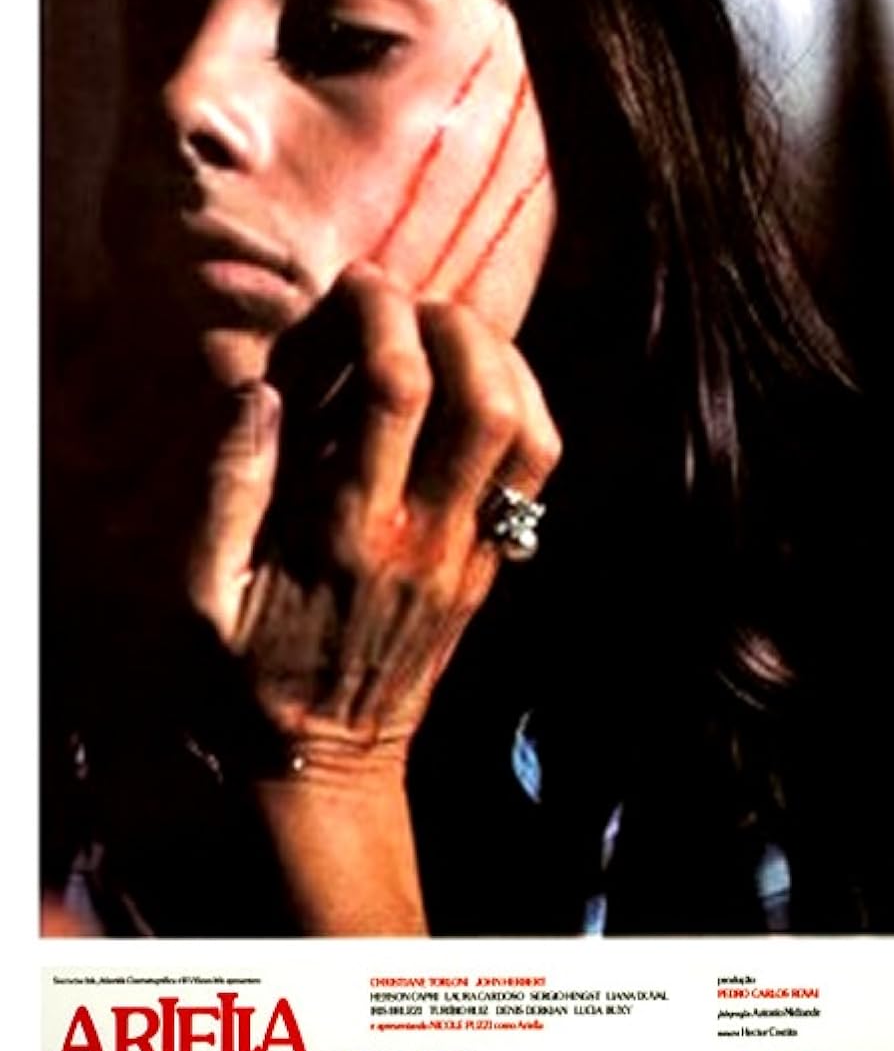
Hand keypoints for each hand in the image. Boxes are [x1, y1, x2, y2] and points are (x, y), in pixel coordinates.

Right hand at [187, 261, 561, 762]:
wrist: (328, 766)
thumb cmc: (249, 680)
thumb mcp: (201, 598)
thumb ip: (227, 491)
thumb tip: (256, 392)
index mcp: (349, 529)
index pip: (396, 390)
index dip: (383, 314)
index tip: (358, 284)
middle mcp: (425, 534)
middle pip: (484, 396)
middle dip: (455, 323)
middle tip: (412, 300)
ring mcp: (469, 554)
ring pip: (528, 433)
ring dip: (503, 363)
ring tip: (455, 333)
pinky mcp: (491, 569)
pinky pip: (536, 477)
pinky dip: (527, 411)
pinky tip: (484, 387)